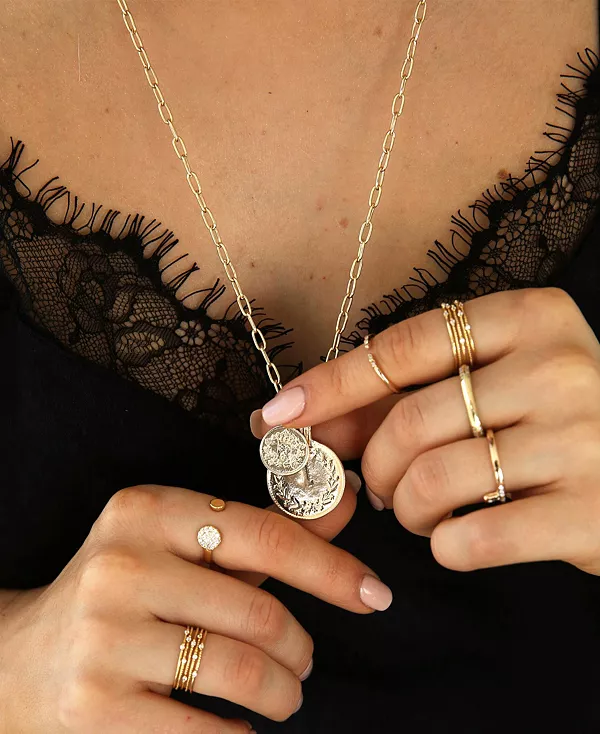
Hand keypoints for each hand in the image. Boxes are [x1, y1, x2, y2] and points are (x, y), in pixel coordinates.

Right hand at [0, 483, 389, 732]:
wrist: (20, 658)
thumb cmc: (122, 591)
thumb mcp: (182, 545)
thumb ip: (263, 530)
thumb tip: (341, 509)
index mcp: (147, 510)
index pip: (265, 534)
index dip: (330, 567)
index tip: (373, 594)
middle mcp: (122, 564)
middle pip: (258, 611)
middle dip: (301, 645)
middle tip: (305, 659)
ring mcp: (105, 636)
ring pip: (240, 670)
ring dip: (284, 691)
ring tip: (285, 692)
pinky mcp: (96, 707)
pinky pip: (206, 732)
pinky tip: (246, 728)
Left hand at [254, 288, 599, 574]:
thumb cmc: (548, 419)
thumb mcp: (485, 384)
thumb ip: (396, 395)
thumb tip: (293, 417)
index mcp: (529, 317)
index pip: (402, 349)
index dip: (331, 386)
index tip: (279, 416)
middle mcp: (560, 366)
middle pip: (411, 422)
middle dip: (371, 466)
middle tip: (374, 485)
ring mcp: (583, 438)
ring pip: (434, 480)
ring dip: (405, 508)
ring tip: (417, 510)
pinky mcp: (593, 512)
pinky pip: (474, 538)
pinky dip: (444, 545)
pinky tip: (454, 537)